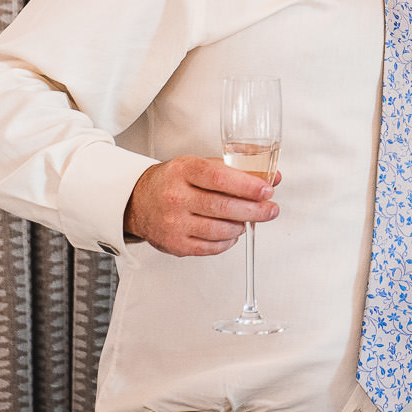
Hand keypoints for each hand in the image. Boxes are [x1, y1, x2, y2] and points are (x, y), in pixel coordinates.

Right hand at [122, 155, 280, 255]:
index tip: (267, 190)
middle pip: (223, 207)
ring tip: (249, 219)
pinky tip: (233, 232)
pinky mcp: (175, 244)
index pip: (219, 178)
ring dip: (242, 226)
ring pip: (220, 229)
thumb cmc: (174, 181)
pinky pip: (211, 247)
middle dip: (255, 210)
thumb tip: (273, 176)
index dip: (247, 186)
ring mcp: (174, 223)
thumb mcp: (197, 163)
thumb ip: (235, 167)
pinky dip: (228, 241)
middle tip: (271, 209)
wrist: (138, 202)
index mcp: (183, 171)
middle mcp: (176, 197)